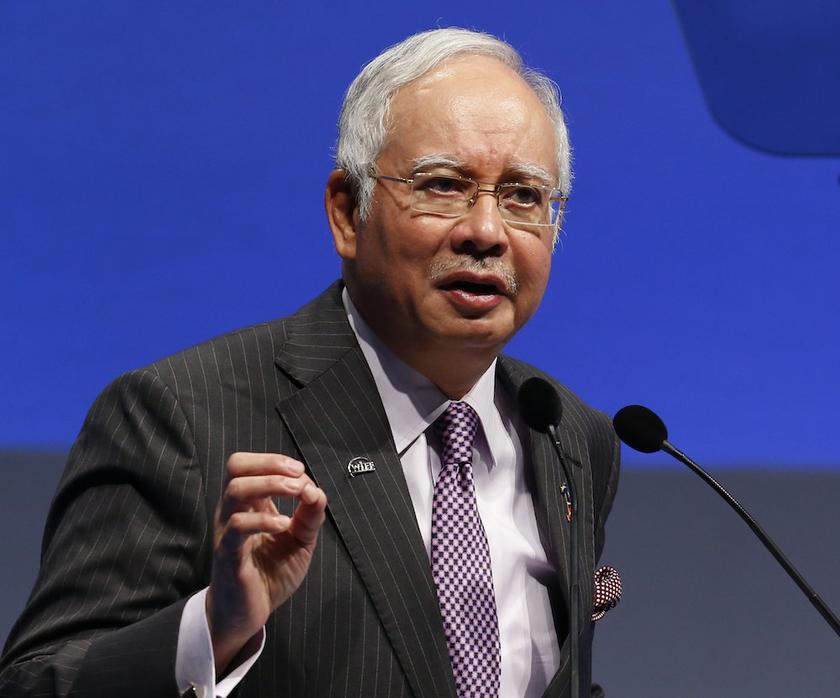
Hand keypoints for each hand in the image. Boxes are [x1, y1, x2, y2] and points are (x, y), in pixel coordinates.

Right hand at [205, 452, 326, 673]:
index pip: (249, 465)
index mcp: (249, 504)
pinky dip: (264, 520)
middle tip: (298, 475)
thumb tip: (317, 490)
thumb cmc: (270, 573)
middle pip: (236, 466)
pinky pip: (237, 527)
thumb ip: (309, 516)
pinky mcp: (228, 553)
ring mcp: (228, 530)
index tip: (302, 474)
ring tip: (297, 493)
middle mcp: (233, 511)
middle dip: (270, 463)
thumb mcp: (299, 541)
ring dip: (270, 484)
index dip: (276, 461)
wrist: (249, 613)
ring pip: (236, 490)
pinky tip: (284, 525)